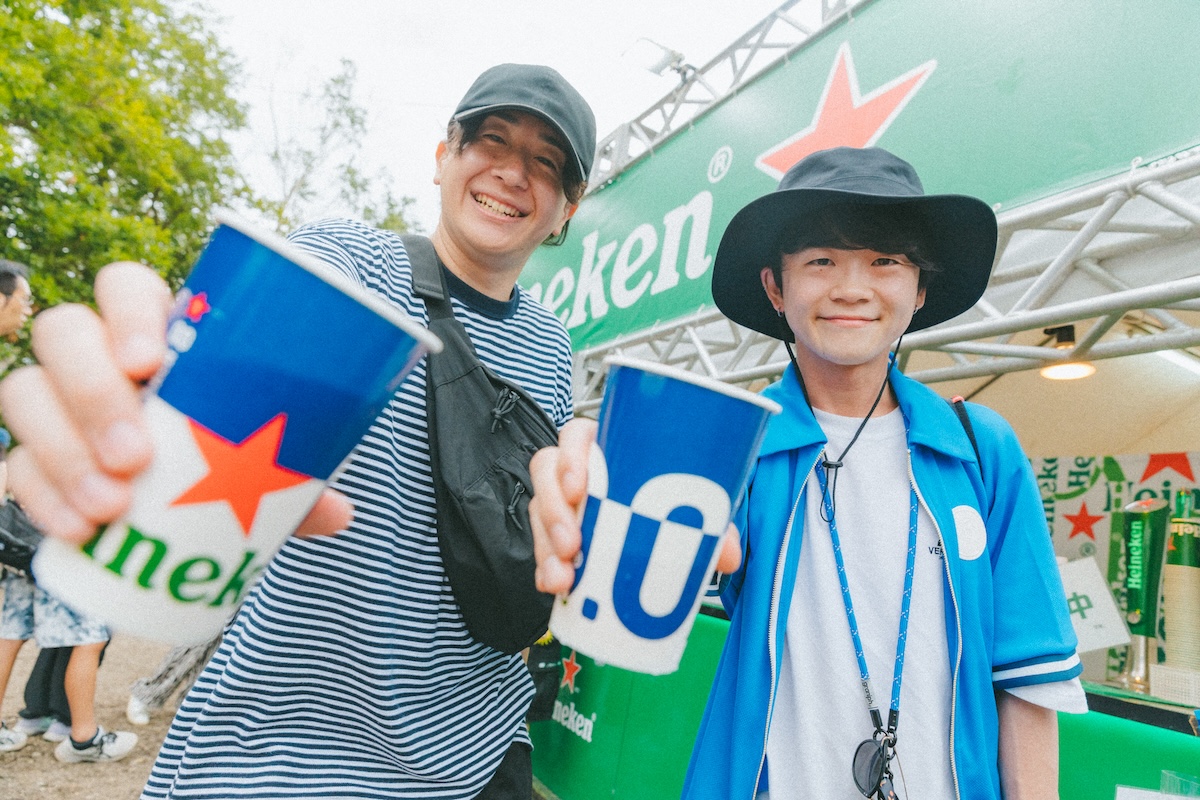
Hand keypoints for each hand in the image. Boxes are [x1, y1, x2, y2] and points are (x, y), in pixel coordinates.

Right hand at [0, 261, 350, 543]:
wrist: (179, 498)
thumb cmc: (225, 451)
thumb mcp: (262, 458)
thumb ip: (295, 477)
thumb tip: (340, 511)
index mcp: (158, 331)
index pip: (126, 285)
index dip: (128, 311)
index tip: (149, 362)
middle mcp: (96, 354)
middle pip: (64, 333)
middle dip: (92, 392)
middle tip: (136, 456)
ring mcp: (55, 401)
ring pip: (24, 392)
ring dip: (63, 450)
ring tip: (112, 505)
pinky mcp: (34, 454)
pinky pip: (15, 464)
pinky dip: (42, 496)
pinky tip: (78, 529)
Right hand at [528, 417, 742, 595]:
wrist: (658, 530)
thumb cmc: (668, 499)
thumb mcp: (691, 505)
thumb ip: (712, 525)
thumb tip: (727, 555)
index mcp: (605, 447)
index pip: (574, 436)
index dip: (569, 457)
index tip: (578, 486)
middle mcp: (577, 469)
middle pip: (547, 475)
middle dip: (555, 511)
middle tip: (572, 545)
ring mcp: (562, 501)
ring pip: (539, 513)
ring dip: (546, 547)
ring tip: (564, 577)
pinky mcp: (555, 535)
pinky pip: (541, 548)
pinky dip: (545, 570)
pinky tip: (554, 587)